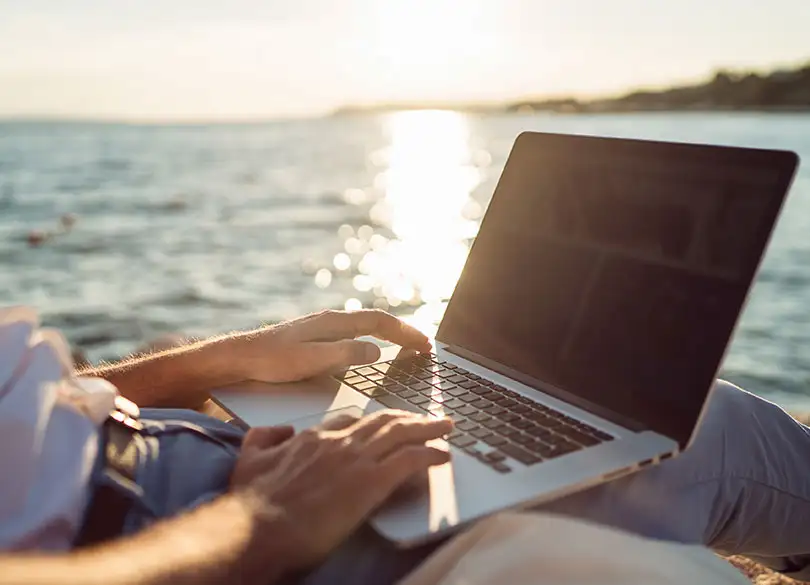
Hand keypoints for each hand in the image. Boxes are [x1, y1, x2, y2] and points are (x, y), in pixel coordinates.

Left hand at [226, 309, 431, 382]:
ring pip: (365, 328)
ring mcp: (323, 329)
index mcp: (333, 323)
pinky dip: (373, 340)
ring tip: (408, 349)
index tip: (425, 345)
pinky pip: (354, 335)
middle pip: (376, 322)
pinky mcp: (315, 340)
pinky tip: (373, 353)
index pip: (379, 322)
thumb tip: (377, 351)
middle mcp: (330, 321)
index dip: (405, 333)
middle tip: (425, 347)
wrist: (237, 359)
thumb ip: (345, 354)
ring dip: (390, 336)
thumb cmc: (270, 361)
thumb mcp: (311, 360)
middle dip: (403, 333)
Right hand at [230, 410, 451, 572]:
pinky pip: (410, 459)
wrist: (258, 528)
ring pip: (401, 434)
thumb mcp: (248, 459)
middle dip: (408, 417)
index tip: (384, 424)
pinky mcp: (370, 483)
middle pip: (382, 421)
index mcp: (312, 438)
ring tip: (444, 427)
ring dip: (427, 428)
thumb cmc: (252, 503)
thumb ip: (263, 438)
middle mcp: (338, 442)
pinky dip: (430, 453)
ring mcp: (355, 460)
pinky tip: (442, 455)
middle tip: (426, 418)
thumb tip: (280, 430)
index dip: (372, 422)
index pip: (350, 421)